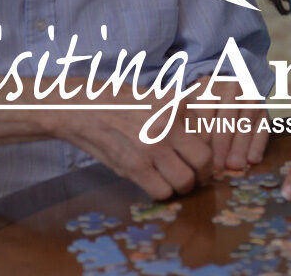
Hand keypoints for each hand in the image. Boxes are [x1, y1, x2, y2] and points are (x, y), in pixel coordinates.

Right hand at [46, 91, 212, 199]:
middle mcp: (169, 123)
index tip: (198, 160)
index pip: (207, 136)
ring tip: (174, 183)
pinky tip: (154, 184)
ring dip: (182, 187)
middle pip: (204, 160)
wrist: (83, 107)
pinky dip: (162, 193)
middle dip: (202, 174)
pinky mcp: (135, 165)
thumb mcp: (156, 99)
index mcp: (177, 104)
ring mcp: (153, 145)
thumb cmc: (119, 103)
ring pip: (186, 180)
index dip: (205, 151)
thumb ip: (179, 117)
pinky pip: (162, 191)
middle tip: (195, 177)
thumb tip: (200, 143)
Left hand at [193, 78, 268, 171]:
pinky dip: (258, 145)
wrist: (223, 91)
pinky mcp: (263, 111)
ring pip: (245, 126)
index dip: (203, 138)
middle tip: (217, 168)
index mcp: (209, 86)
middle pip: (227, 121)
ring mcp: (250, 99)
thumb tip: (191, 148)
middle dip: (222, 147)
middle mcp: (233, 89)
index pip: (206, 114)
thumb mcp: (190, 106)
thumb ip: (189, 123)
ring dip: (240, 149)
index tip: (200, 156)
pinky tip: (252, 160)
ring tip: (234, 166)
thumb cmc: (200, 105)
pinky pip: (262, 129)